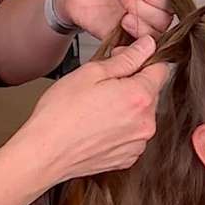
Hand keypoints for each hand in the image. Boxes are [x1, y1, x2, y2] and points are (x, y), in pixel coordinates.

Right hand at [8, 35, 169, 183]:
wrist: (44, 154)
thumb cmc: (60, 114)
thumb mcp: (91, 73)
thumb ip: (126, 58)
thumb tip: (147, 46)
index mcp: (139, 97)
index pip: (161, 69)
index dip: (142, 59)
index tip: (124, 61)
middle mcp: (145, 123)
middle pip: (151, 92)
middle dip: (132, 83)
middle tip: (102, 85)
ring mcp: (137, 144)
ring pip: (141, 114)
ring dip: (126, 107)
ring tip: (96, 108)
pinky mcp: (127, 158)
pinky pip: (132, 135)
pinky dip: (120, 128)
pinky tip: (97, 126)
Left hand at [55, 0, 174, 39]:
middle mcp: (154, 2)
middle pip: (167, 13)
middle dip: (142, 3)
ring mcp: (143, 20)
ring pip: (159, 30)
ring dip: (138, 18)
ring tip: (121, 7)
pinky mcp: (131, 36)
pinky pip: (143, 44)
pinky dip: (133, 35)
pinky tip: (121, 23)